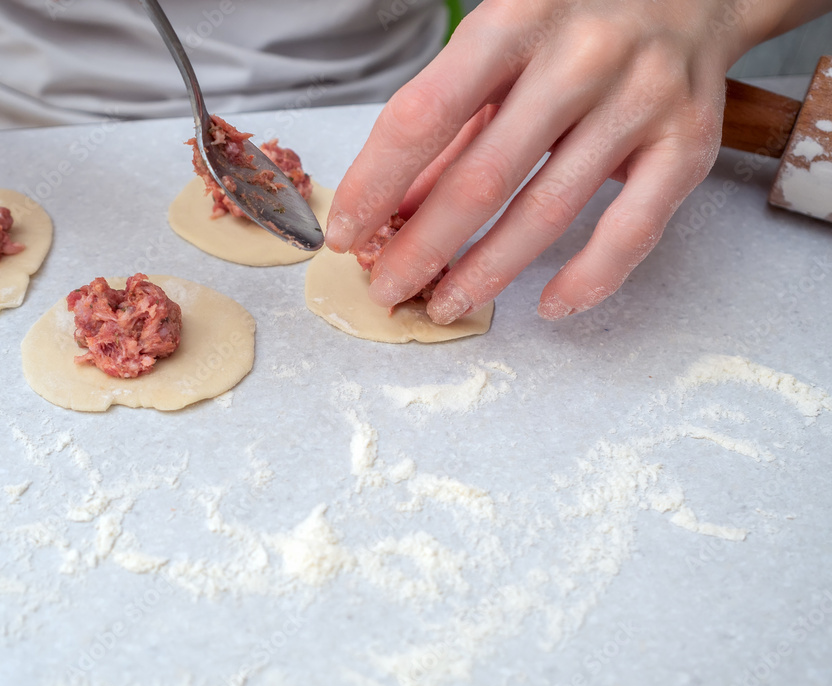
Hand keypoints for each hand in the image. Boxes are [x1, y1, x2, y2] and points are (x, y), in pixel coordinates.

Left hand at [325, 0, 822, 323]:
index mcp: (514, 20)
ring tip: (445, 305)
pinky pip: (632, 230)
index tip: (347, 231)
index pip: (424, 116)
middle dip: (422, 247)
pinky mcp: (688, 142)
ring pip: (547, 213)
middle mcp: (580, 57)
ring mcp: (640, 100)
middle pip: (482, 178)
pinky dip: (588, 279)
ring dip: (486, 274)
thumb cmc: (575, 17)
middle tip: (388, 286)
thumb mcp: (499, 46)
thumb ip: (450, 123)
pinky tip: (549, 306)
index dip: (376, 184)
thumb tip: (396, 210)